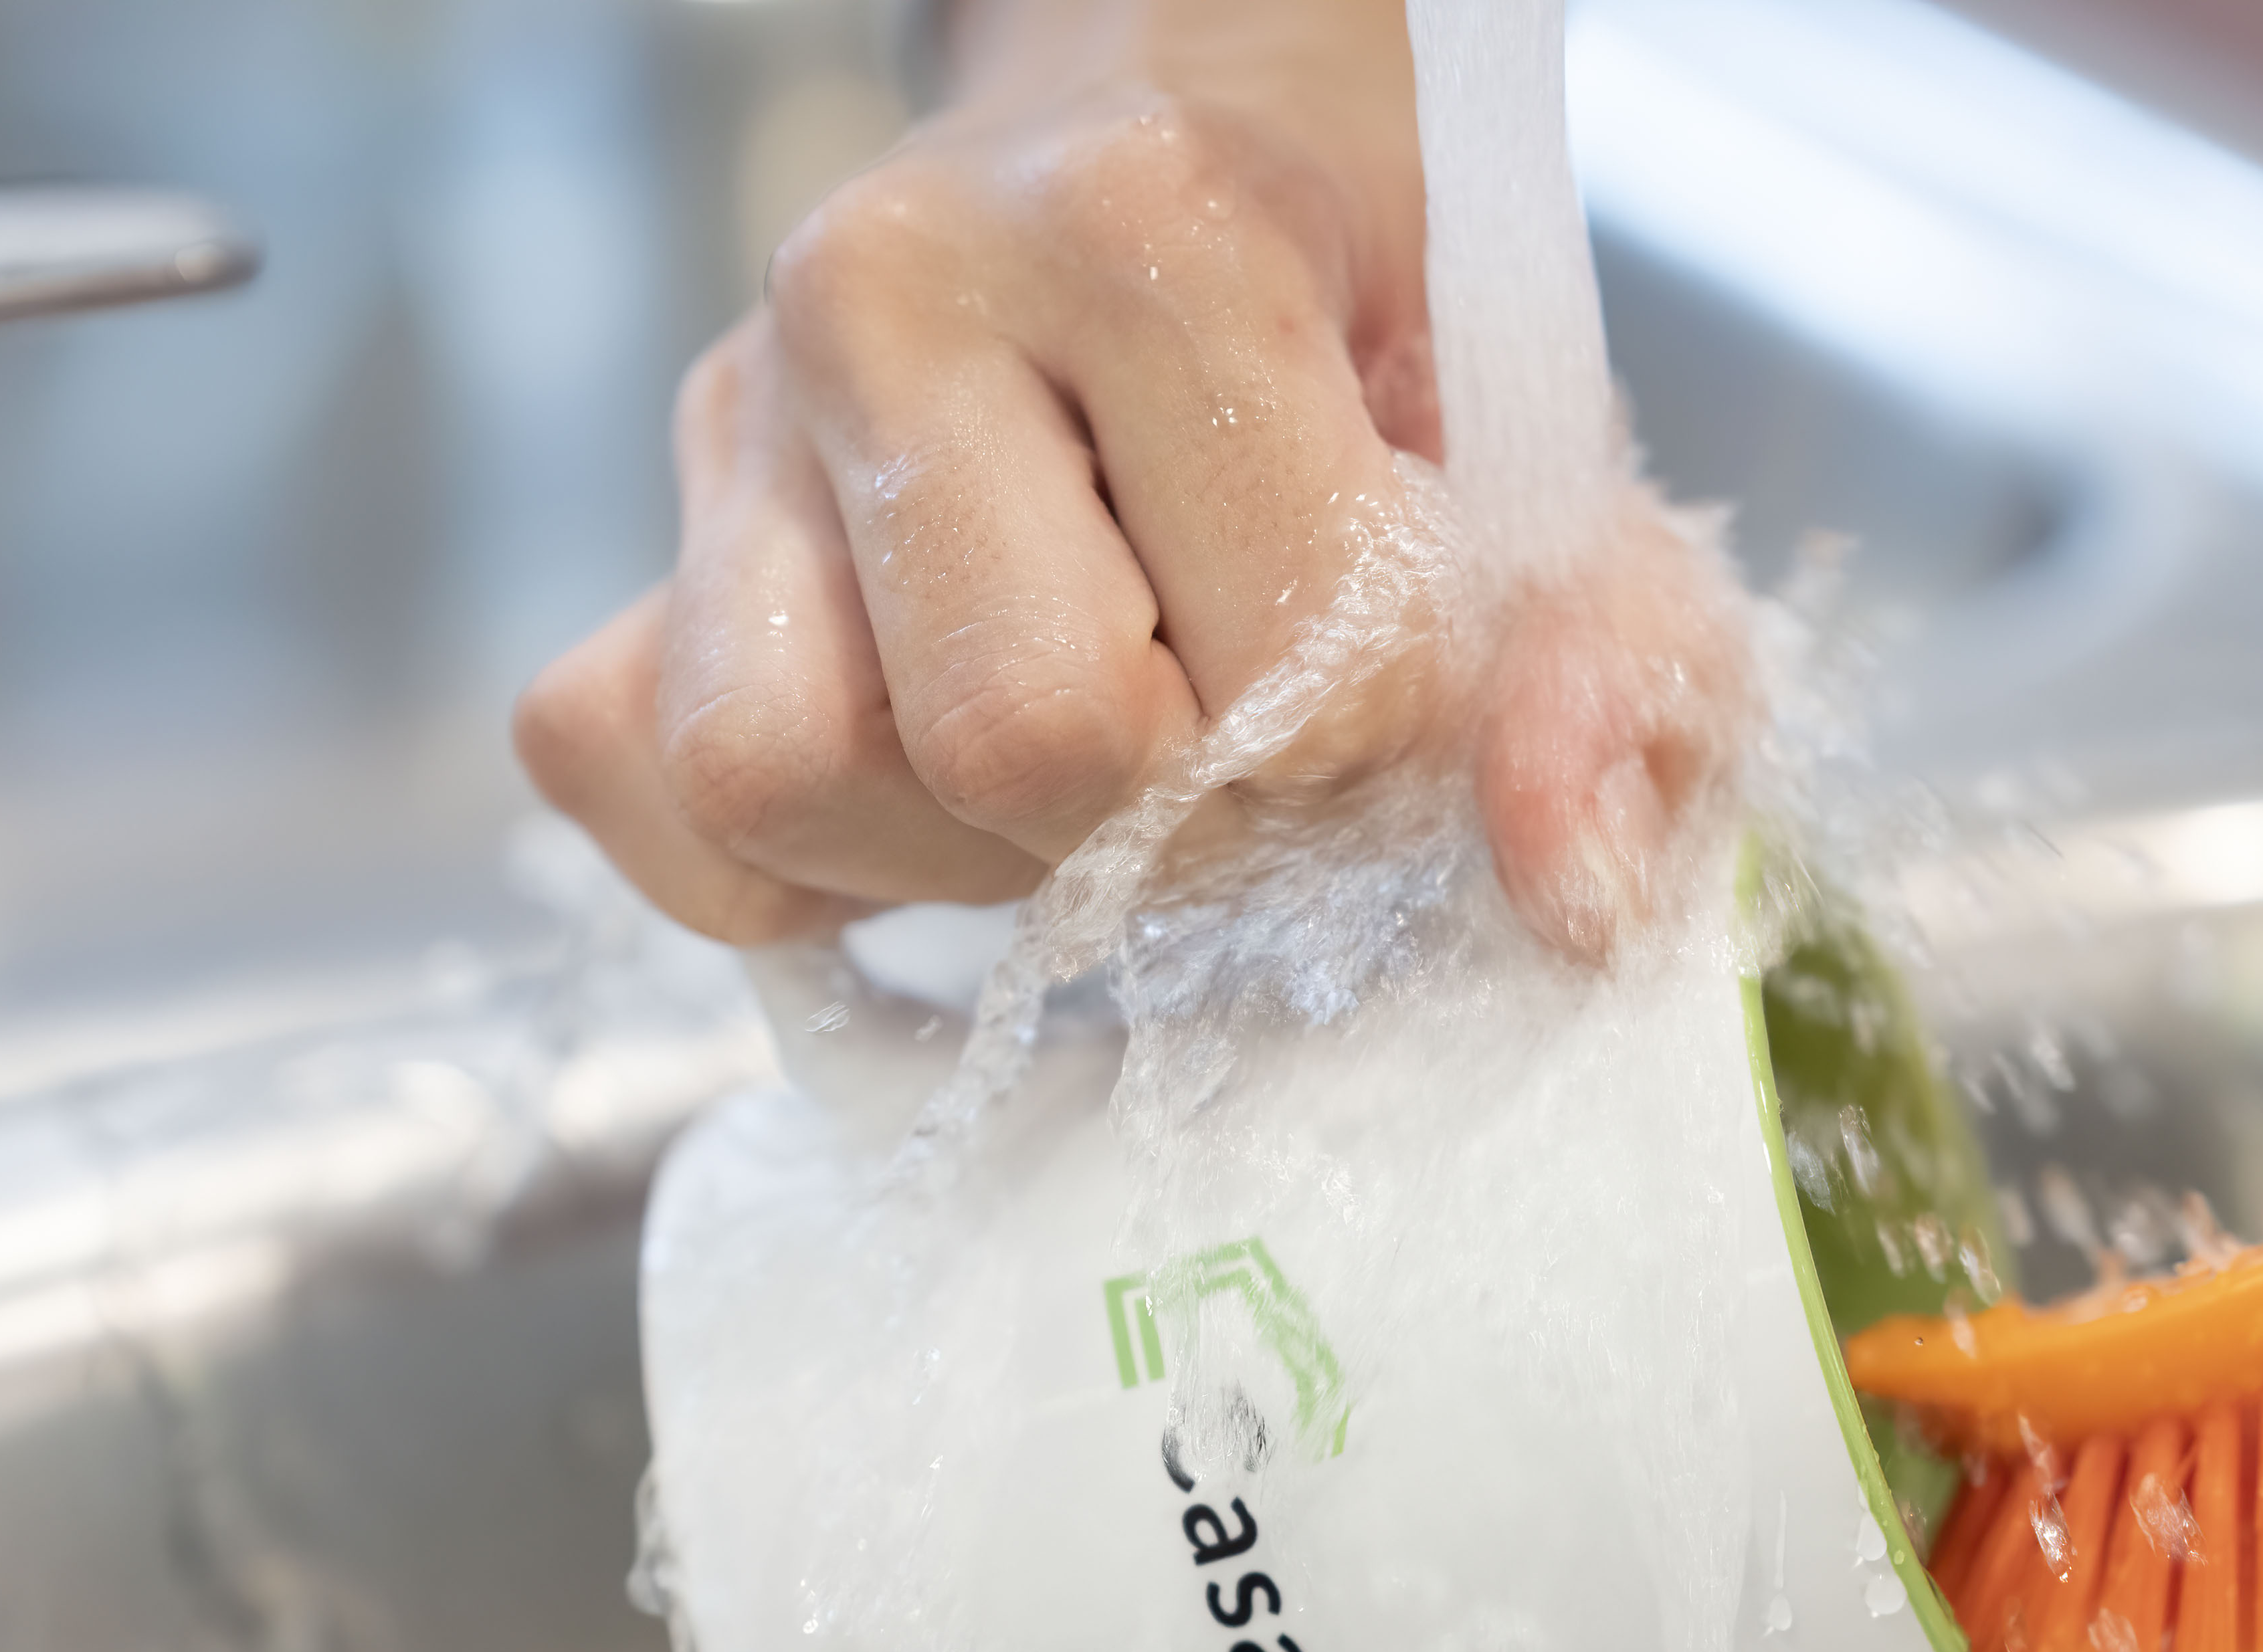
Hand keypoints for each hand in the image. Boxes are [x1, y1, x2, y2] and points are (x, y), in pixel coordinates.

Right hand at [513, 0, 1739, 962]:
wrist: (1171, 143)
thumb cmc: (1359, 312)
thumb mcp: (1541, 457)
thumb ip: (1615, 669)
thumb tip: (1566, 898)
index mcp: (1147, 224)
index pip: (1294, 665)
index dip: (1380, 748)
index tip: (1390, 682)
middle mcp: (896, 293)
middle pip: (1024, 737)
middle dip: (1173, 820)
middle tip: (1238, 754)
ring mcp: (734, 417)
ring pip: (789, 772)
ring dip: (967, 851)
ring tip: (1087, 769)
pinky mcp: (647, 544)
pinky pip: (648, 788)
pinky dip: (790, 863)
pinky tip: (930, 802)